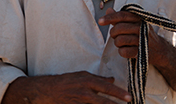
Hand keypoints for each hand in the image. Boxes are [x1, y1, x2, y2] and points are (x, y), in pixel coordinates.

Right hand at [2, 71, 131, 103]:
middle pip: (104, 101)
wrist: (45, 91)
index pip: (107, 88)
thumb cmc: (66, 82)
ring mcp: (78, 102)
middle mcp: (84, 92)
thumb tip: (112, 80)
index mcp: (88, 81)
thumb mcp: (82, 76)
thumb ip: (98, 79)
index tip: (129, 98)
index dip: (119, 93)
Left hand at [99, 8, 148, 58]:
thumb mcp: (134, 23)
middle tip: (116, 36)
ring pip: (120, 40)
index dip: (109, 18)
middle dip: (114, 34)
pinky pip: (124, 52)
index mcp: (139, 18)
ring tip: (123, 43)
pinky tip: (127, 49)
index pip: (122, 16)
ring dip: (118, 44)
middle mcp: (141, 27)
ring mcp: (142, 40)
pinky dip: (122, 52)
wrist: (159, 49)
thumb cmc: (143, 34)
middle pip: (118, 28)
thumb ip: (121, 17)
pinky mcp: (142, 52)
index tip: (100, 21)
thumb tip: (109, 10)